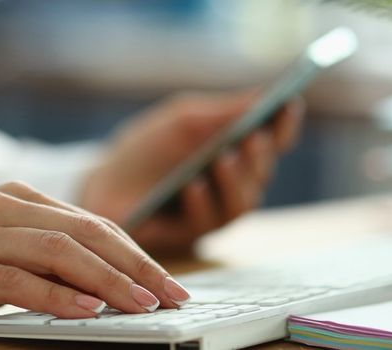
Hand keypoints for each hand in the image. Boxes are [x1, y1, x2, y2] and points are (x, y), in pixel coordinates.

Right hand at [0, 182, 190, 325]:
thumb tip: (100, 291)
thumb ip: (36, 262)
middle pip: (86, 232)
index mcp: (14, 199)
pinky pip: (13, 277)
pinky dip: (55, 295)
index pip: (92, 223)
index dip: (137, 253)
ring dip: (107, 281)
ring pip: (57, 251)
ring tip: (143, 306)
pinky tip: (86, 310)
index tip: (171, 283)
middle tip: (174, 297)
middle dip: (138, 266)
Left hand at [81, 91, 302, 255]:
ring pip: (242, 202)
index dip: (284, 124)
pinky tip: (193, 185)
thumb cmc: (144, 150)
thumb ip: (220, 112)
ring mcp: (216, 212)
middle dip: (258, 155)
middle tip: (253, 136)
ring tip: (223, 159)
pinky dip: (201, 202)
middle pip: (262, 172)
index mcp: (237, 150)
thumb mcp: (181, 120)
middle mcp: (235, 184)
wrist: (102, 185)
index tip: (289, 103)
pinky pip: (206, 221)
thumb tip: (264, 95)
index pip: (273, 139)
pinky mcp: (192, 235)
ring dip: (234, 180)